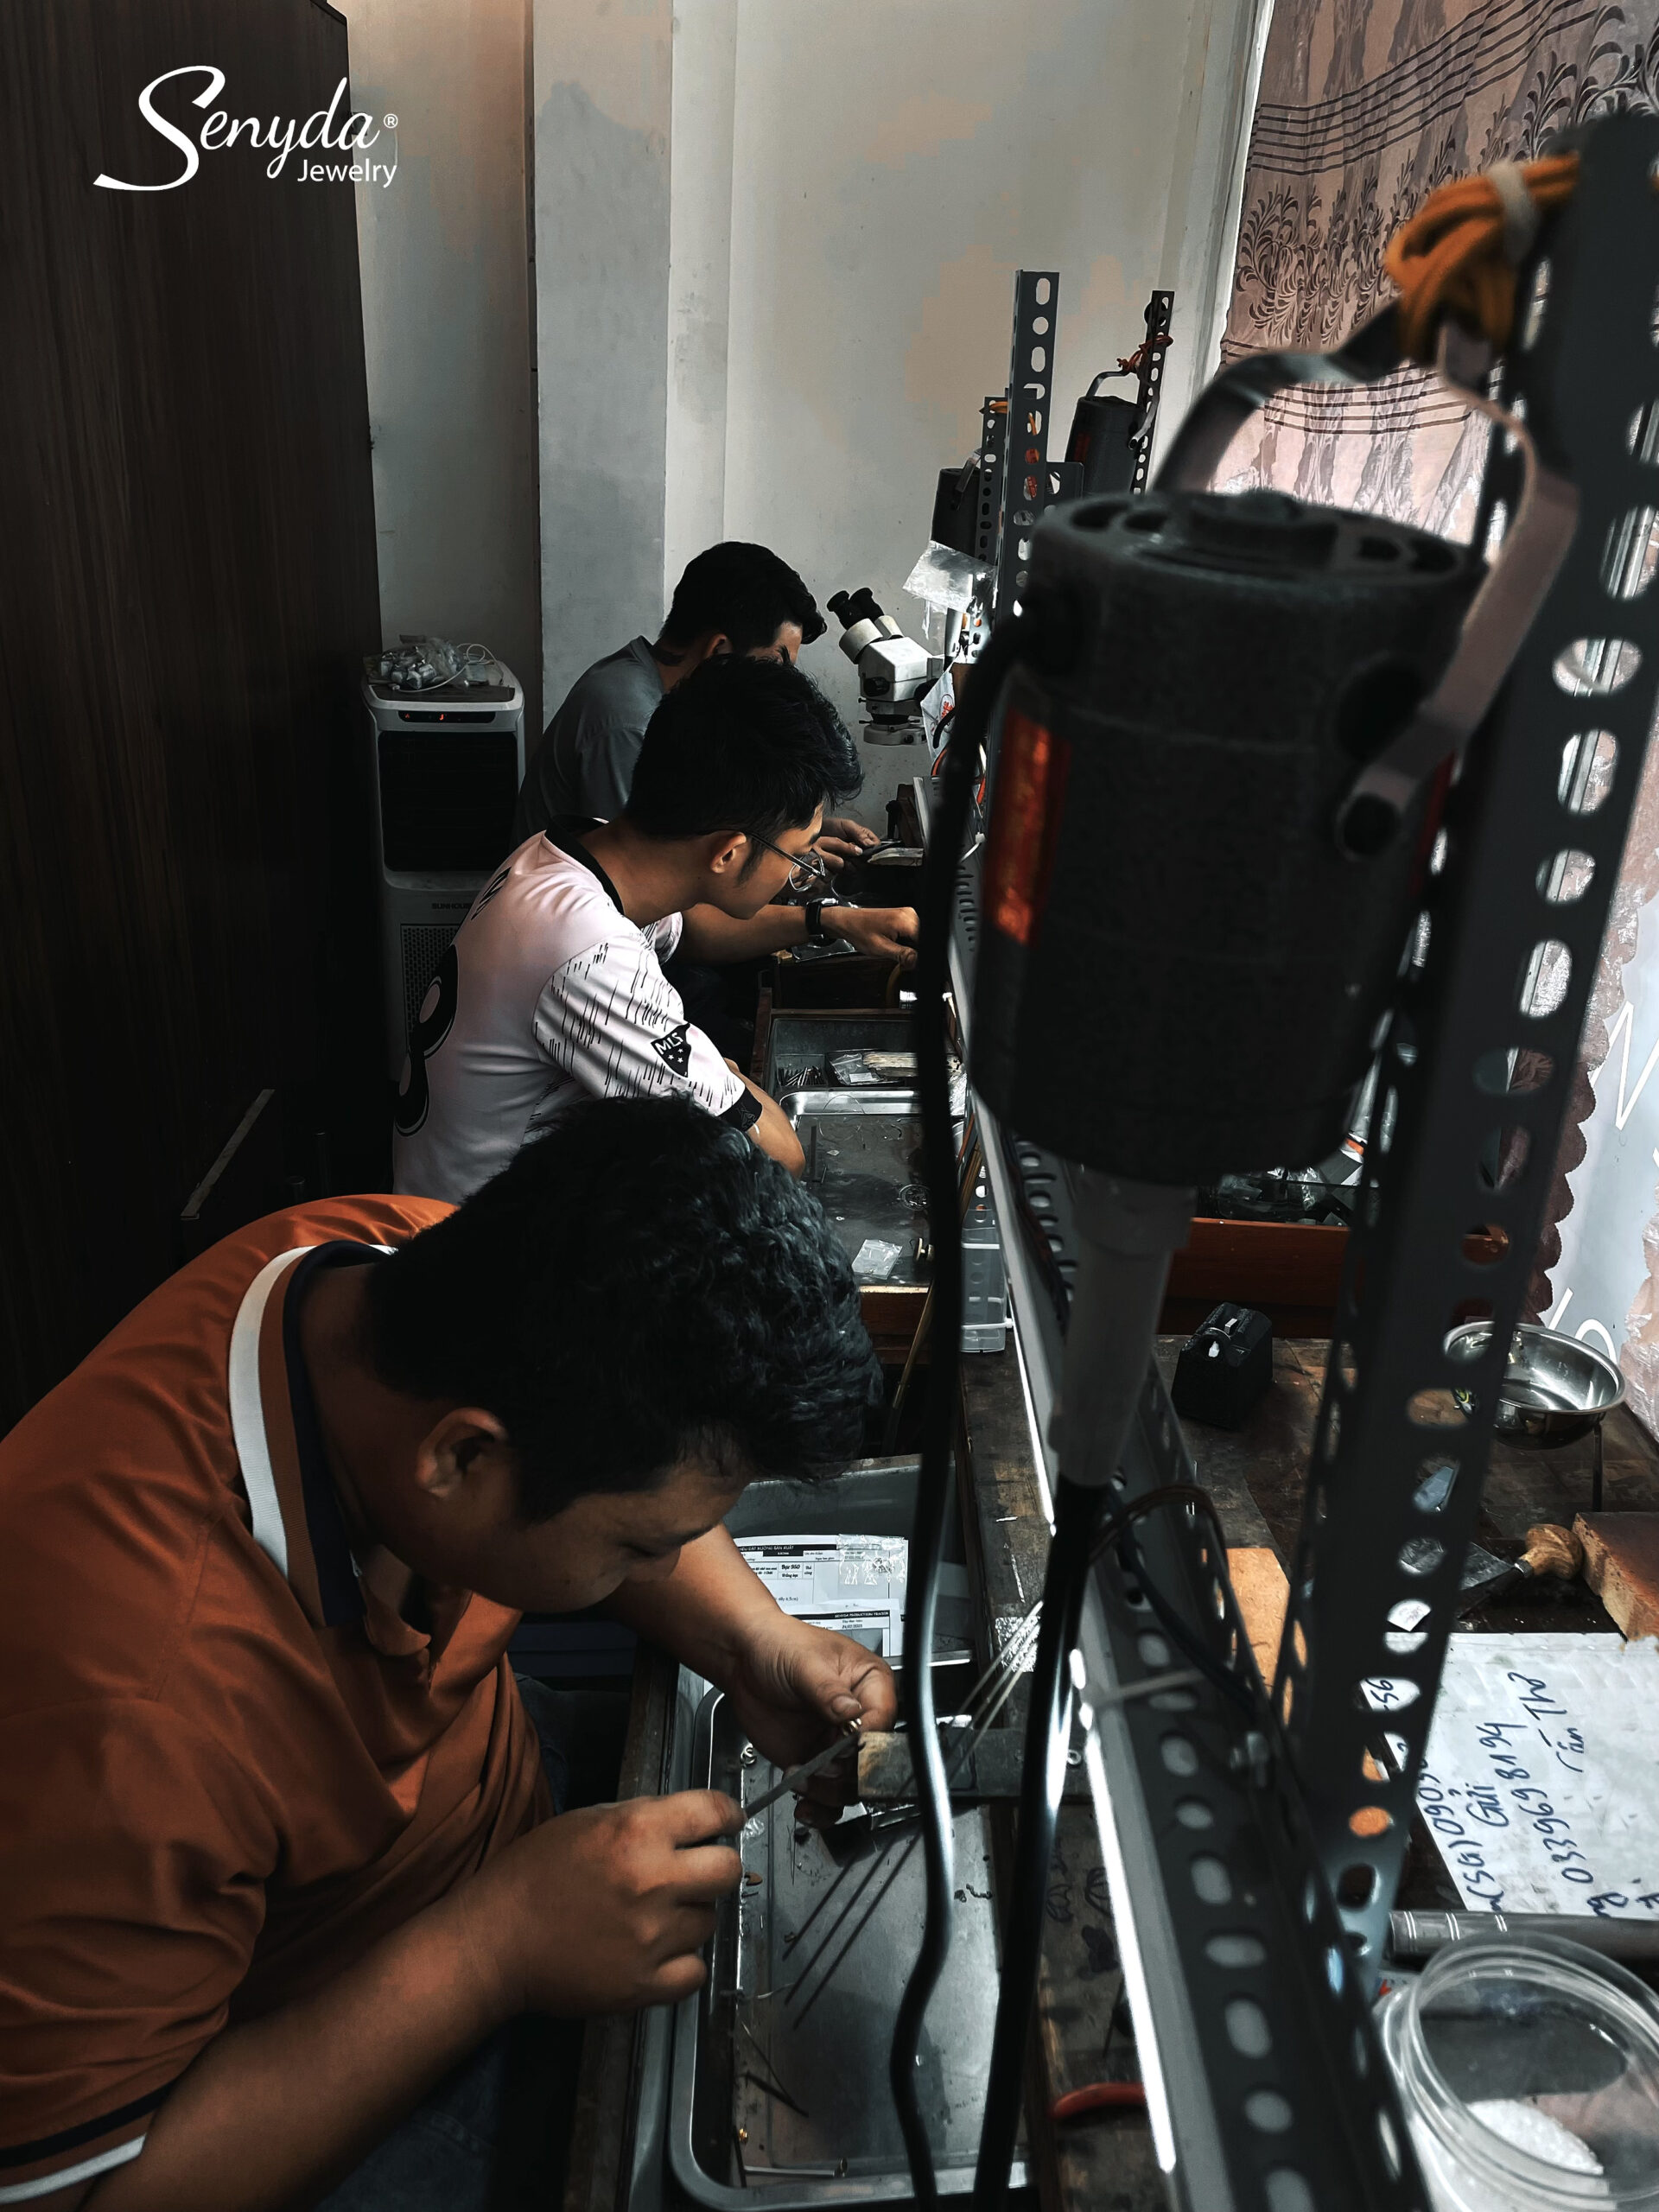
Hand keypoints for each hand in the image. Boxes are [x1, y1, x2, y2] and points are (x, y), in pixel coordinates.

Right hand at [461, 1791, 740, 2015]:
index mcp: (637, 1832)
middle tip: (696, 1873)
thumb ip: (645, 1820)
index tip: (729, 1822)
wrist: (497, 1940)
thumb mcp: (589, 1822)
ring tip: (654, 1917)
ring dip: (690, 1917)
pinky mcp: (643, 1984)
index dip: (727, 1815)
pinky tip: (656, 1952)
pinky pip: (695, 1971)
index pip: (713, 1811)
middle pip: (727, 1870)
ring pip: (709, 1922)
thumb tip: (690, 1825)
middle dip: (716, 1867)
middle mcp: (652, 1881)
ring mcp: (651, 1937)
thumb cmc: (535, 1874)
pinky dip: (682, 1963)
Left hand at [722, 1616, 898, 1825]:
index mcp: (871, 1684)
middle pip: (870, 1762)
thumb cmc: (779, 1645)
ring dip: (828, 1793)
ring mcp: (838, 1742)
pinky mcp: (817, 1760)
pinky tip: (805, 1803)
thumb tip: (852, 1712)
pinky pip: (829, 1795)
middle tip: (819, 1769)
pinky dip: (820, 1807)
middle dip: (845, 1773)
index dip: (864, 1743)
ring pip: (851, 1785)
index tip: (842, 1751)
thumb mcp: (805, 1662)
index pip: (882, 1723)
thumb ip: (828, 1690)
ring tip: (802, 1781)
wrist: (743, 1660)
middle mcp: (859, 1718)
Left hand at [813, 816, 880, 869]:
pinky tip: (836, 858)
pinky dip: (842, 866)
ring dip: (850, 861)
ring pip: (858, 867)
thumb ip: (859, 833)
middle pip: (868, 860)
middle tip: (850, 847)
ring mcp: (851, 860)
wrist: (814, 834)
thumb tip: (870, 844)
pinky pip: (847, 871)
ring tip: (841, 852)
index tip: (864, 847)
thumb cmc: (831, 826)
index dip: (872, 850)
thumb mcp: (847, 825)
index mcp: (864, 839)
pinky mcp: (843, 867)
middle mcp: (859, 851)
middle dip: (859, 856)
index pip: (876, 847)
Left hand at [829, 904, 919, 968]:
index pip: (927, 941)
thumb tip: (917, 961)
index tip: (908, 961)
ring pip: (919, 937)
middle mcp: (909, 914)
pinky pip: (913, 933)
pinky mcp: (903, 917)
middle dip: (914, 951)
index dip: (920, 955)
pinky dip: (906, 942)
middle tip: (898, 956)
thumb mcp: (881, 948)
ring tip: (893, 947)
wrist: (848, 922)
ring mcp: (907, 914)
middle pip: (924, 939)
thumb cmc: (859, 932)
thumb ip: (902, 955)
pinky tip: (894, 943)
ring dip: (909, 947)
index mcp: (905, 920)